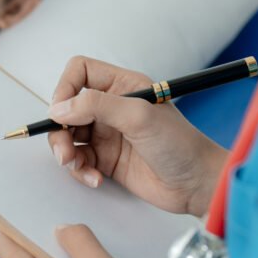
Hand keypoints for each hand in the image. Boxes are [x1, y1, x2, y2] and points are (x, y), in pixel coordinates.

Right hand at [48, 56, 227, 216]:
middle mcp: (111, 107)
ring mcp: (107, 133)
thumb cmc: (180, 145)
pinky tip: (95, 178)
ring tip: (77, 166)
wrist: (197, 185)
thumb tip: (59, 108)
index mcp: (122, 85)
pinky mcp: (106, 159)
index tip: (61, 112)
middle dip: (60, 130)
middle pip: (66, 108)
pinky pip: (78, 160)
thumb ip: (97, 106)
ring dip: (66, 153)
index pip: (79, 72)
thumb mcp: (139, 116)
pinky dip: (79, 170)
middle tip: (64, 151)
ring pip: (68, 136)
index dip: (64, 89)